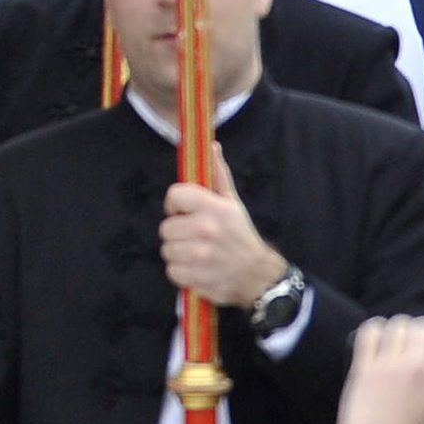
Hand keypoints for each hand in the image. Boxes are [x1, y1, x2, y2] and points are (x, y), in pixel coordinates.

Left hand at [160, 180, 289, 309]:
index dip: (175, 204)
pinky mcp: (196, 277)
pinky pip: (171, 271)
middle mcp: (206, 229)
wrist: (257, 274)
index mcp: (213, 207)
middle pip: (166, 228)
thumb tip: (211, 146)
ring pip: (167, 250)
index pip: (174, 195)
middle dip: (177, 232)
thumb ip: (218, 174)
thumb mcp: (232, 202)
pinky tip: (196, 267)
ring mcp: (200, 255)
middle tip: (194, 236)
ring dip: (178, 253)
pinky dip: (181, 272)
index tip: (183, 211)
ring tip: (196, 252)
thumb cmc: (241, 235)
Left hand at [338, 315, 423, 423]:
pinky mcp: (364, 369)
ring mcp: (391, 364)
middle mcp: (420, 365)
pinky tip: (372, 342)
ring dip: (393, 332)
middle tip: (406, 348)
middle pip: (420, 323)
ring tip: (389, 346)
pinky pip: (368, 332)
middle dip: (414, 332)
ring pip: (396, 324)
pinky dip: (371, 332)